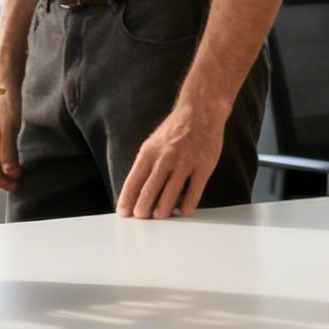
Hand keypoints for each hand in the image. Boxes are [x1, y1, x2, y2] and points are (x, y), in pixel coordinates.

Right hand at [0, 93, 21, 192]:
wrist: (7, 86)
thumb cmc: (8, 105)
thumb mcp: (10, 129)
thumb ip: (8, 151)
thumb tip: (12, 174)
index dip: (0, 180)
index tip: (15, 184)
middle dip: (0, 179)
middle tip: (16, 185)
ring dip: (0, 172)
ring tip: (14, 178)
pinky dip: (0, 164)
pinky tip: (9, 166)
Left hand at [117, 101, 225, 219]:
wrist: (201, 111)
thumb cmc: (175, 129)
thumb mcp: (154, 142)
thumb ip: (146, 164)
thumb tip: (136, 190)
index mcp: (149, 151)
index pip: (133, 181)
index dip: (127, 199)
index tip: (124, 212)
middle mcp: (165, 158)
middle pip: (149, 191)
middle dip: (142, 209)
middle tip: (142, 218)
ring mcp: (186, 163)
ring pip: (170, 195)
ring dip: (162, 211)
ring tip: (159, 216)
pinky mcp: (204, 167)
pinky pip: (193, 193)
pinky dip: (186, 206)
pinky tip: (182, 211)